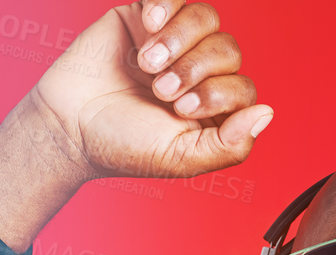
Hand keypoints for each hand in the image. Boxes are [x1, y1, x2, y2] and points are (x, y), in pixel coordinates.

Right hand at [32, 1, 270, 180]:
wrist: (68, 124)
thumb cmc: (122, 145)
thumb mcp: (181, 159)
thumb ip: (229, 145)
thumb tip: (267, 114)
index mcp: (214, 109)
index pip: (244, 87)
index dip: (218, 93)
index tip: (180, 109)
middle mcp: (199, 72)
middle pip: (228, 49)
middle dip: (195, 69)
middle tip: (160, 90)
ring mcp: (174, 42)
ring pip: (206, 17)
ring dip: (180, 39)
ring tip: (148, 63)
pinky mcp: (146, 16)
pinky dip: (168, 4)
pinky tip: (150, 22)